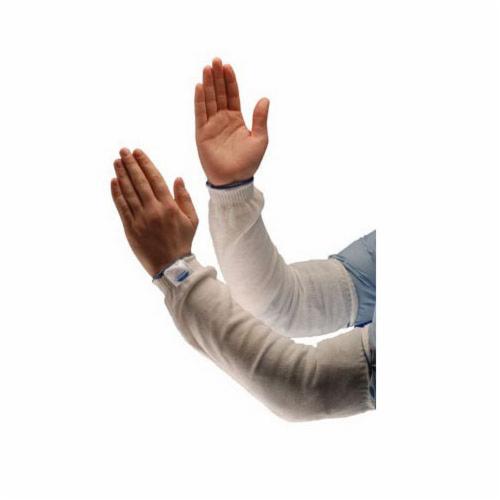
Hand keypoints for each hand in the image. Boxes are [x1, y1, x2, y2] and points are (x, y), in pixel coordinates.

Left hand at [110, 148, 198, 276]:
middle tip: (123, 151)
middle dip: (131, 164)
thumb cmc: (183, 242)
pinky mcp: (130, 228)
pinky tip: (114, 181)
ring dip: (122, 175)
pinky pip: (121, 207)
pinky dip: (117, 193)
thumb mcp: (192, 219)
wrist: (171, 266)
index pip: (155, 179)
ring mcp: (140, 219)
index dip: (145, 164)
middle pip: (139, 182)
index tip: (138, 152)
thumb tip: (177, 178)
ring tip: (117, 161)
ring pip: (129, 192)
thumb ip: (184, 198)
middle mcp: (153, 210)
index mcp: (169, 206)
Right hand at [195, 57, 269, 185]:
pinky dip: (200, 101)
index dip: (230, 81)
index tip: (228, 66)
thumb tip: (264, 98)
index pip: (232, 95)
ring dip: (208, 84)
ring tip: (207, 68)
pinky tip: (200, 87)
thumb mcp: (260, 139)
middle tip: (216, 60)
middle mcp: (222, 120)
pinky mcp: (202, 134)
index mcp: (236, 119)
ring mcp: (211, 126)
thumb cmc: (248, 163)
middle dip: (217, 77)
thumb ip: (261, 119)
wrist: (234, 181)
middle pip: (219, 94)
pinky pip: (200, 114)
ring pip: (209, 100)